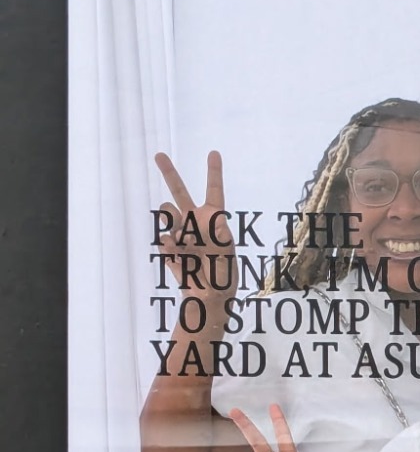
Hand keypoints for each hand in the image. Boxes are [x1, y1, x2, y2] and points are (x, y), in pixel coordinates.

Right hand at [155, 150, 234, 305]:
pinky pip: (164, 238)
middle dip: (169, 172)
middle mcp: (194, 221)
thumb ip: (223, 241)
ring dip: (172, 218)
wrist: (206, 298)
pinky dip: (171, 247)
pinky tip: (181, 259)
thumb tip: (221, 224)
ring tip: (184, 238)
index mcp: (214, 220)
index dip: (213, 173)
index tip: (213, 153)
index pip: (214, 192)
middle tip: (158, 155)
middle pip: (179, 191)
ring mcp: (179, 232)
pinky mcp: (169, 246)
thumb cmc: (223, 278)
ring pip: (167, 211)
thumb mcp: (228, 259)